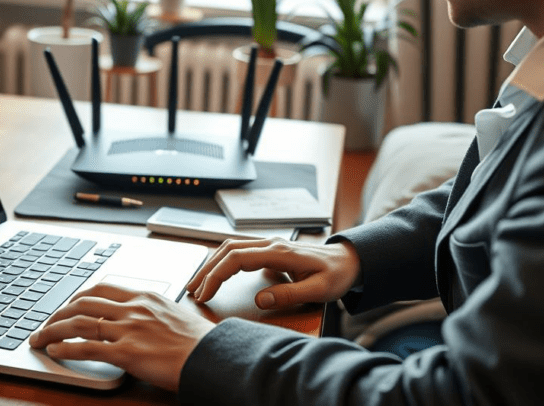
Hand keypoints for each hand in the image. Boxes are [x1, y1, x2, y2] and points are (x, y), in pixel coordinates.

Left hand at [28, 282, 215, 390]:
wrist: (214, 356)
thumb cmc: (200, 342)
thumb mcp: (175, 316)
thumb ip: (153, 314)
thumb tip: (142, 322)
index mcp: (145, 296)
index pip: (102, 288)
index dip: (79, 296)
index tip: (68, 305)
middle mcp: (133, 308)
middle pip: (84, 302)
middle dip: (58, 312)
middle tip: (46, 323)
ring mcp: (129, 329)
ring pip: (79, 322)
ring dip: (52, 329)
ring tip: (38, 338)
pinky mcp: (127, 352)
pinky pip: (87, 347)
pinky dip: (65, 348)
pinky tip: (54, 351)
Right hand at [187, 238, 360, 308]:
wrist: (350, 259)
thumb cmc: (337, 274)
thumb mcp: (319, 290)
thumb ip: (290, 294)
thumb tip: (260, 300)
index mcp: (279, 252)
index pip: (236, 259)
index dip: (216, 276)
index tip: (205, 294)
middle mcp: (271, 244)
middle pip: (227, 250)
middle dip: (206, 270)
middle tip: (193, 291)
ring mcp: (269, 244)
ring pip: (230, 247)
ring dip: (211, 264)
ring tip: (198, 284)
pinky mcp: (270, 250)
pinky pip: (239, 251)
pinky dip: (222, 261)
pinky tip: (216, 274)